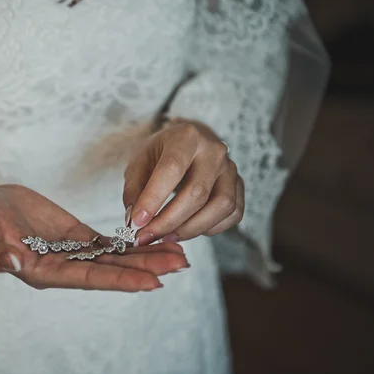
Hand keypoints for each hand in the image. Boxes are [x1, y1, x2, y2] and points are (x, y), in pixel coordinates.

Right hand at [0, 185, 188, 291]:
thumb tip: (9, 264)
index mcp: (44, 272)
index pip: (90, 278)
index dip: (121, 280)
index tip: (153, 282)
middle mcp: (64, 266)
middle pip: (112, 270)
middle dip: (146, 268)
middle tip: (181, 264)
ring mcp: (72, 251)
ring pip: (115, 257)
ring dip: (145, 256)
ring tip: (177, 253)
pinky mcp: (76, 236)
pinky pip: (108, 242)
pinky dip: (131, 242)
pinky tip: (154, 239)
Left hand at [123, 118, 244, 245]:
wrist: (185, 144)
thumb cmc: (160, 154)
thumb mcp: (139, 163)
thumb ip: (134, 190)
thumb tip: (134, 221)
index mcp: (186, 137)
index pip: (172, 168)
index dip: (154, 198)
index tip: (137, 222)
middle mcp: (214, 150)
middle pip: (197, 192)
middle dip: (169, 221)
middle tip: (147, 236)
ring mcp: (231, 169)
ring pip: (221, 206)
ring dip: (191, 228)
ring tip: (167, 236)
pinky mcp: (240, 186)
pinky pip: (233, 214)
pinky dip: (211, 228)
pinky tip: (189, 229)